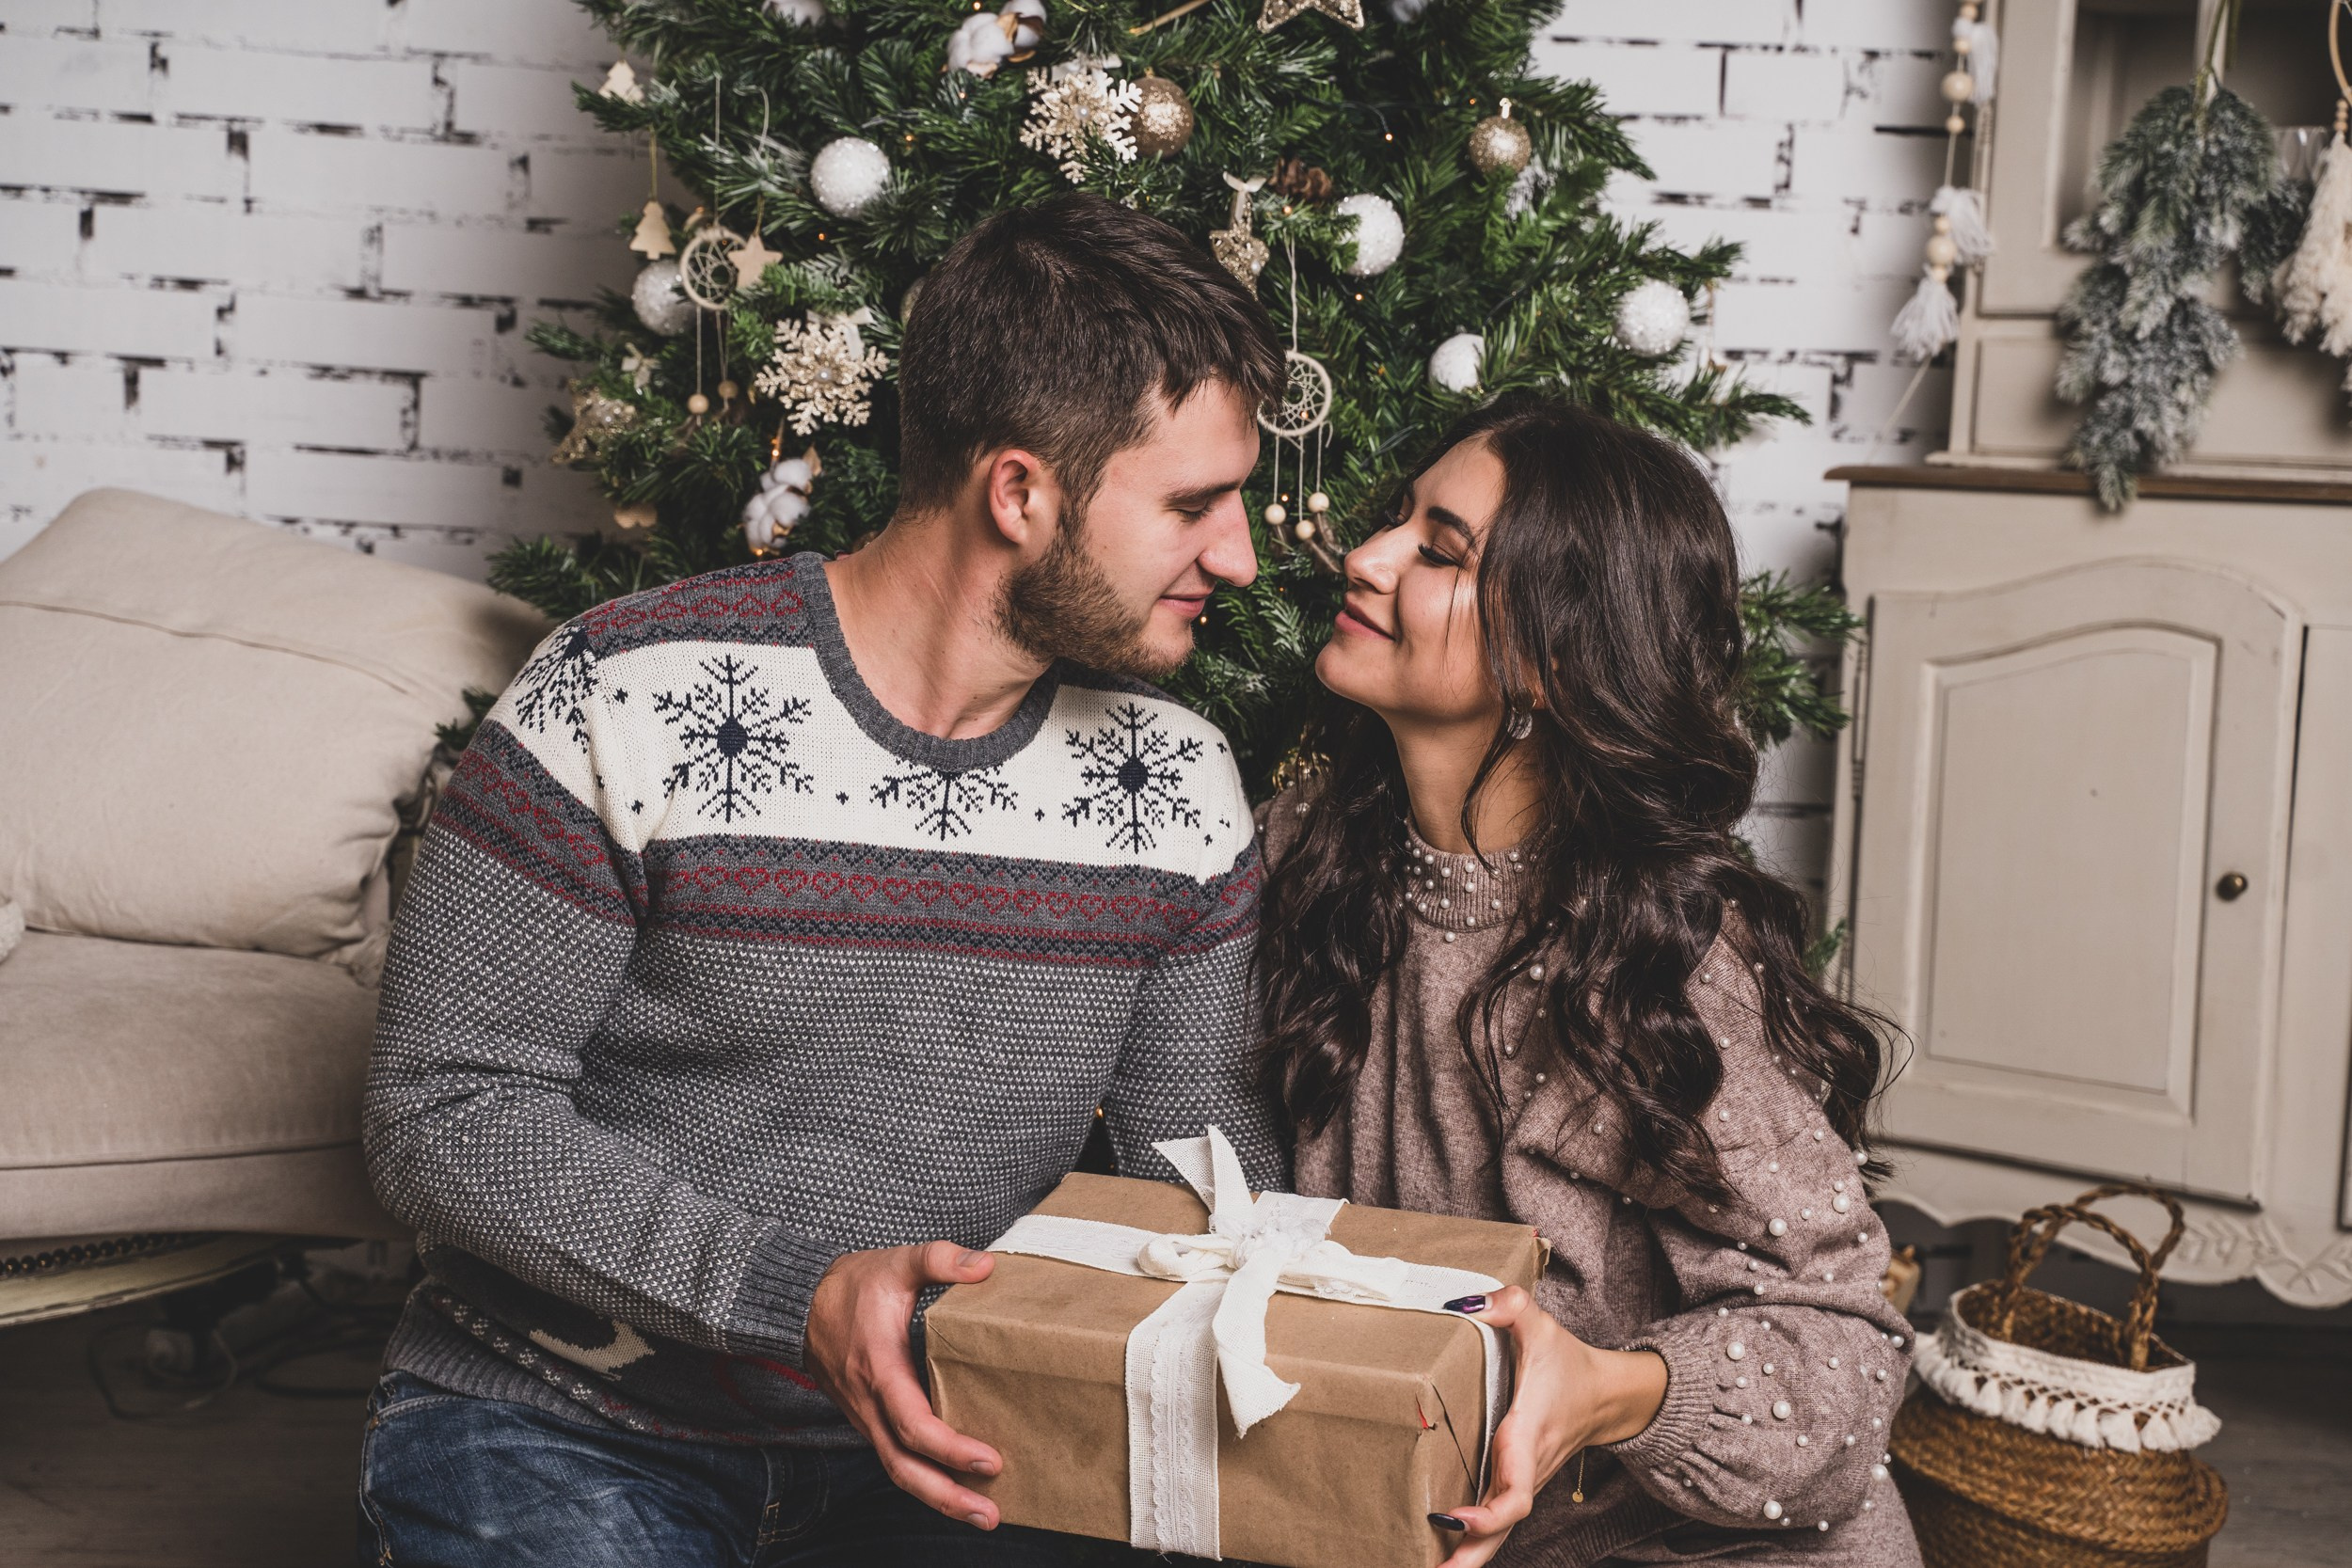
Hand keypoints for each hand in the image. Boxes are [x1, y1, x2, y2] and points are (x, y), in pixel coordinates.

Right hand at [805, 1241, 1003, 1528]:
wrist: (800, 1303)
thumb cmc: (853, 1285)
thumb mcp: (896, 1262)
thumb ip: (939, 1260)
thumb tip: (985, 1267)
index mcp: (879, 1369)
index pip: (914, 1424)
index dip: (950, 1448)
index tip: (989, 1459)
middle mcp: (870, 1403)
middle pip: (903, 1467)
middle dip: (946, 1497)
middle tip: (989, 1515)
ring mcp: (866, 1416)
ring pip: (898, 1469)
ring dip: (937, 1497)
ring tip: (981, 1514)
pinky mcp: (869, 1419)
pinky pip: (895, 1458)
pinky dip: (924, 1479)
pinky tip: (955, 1486)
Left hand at [1433, 1288, 1667, 1567]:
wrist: (1606, 1395)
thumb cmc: (1570, 1364)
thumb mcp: (1541, 1325)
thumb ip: (1508, 1305)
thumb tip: (1465, 1303)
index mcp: (1527, 1439)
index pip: (1514, 1496)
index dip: (1486, 1516)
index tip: (1450, 1518)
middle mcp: (1524, 1471)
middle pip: (1499, 1533)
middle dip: (1467, 1560)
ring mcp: (1520, 1482)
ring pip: (1495, 1534)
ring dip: (1464, 1558)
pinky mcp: (1515, 1483)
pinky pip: (1493, 1521)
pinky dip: (1469, 1540)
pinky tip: (1437, 1551)